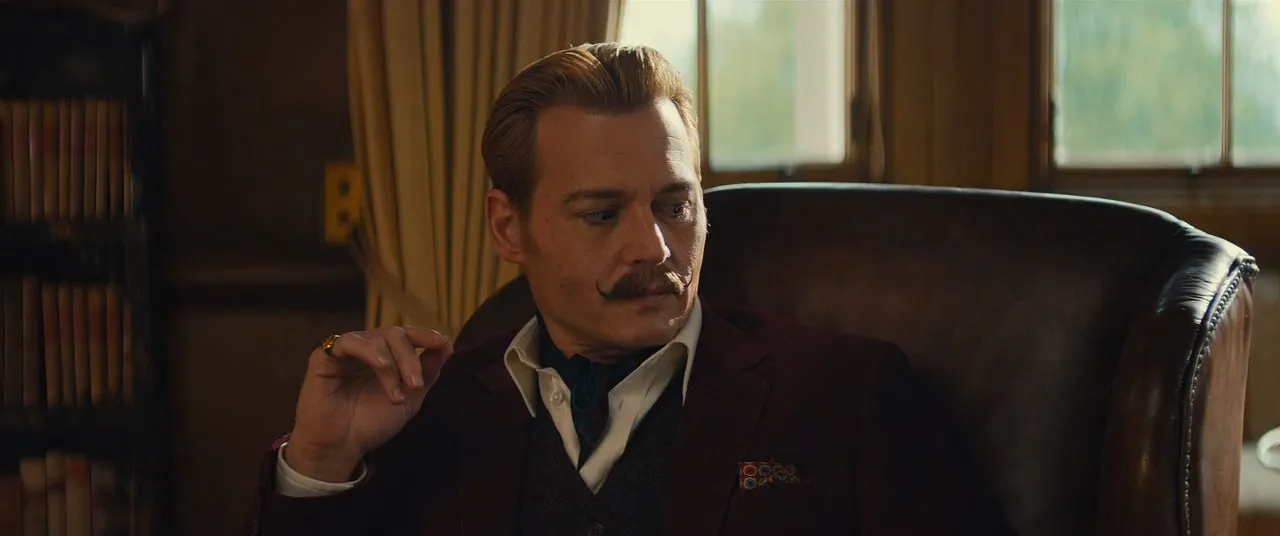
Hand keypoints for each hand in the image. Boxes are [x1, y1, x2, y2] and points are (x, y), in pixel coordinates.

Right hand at [285, 326, 452, 481]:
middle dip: (411, 358)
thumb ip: (427, 371)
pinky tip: (381, 366)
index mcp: (386, 356)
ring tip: (397, 395)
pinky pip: (348, 341)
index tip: (442, 342)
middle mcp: (367, 349)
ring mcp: (346, 351)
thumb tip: (447, 344)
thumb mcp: (410, 398)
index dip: (426, 335)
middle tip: (416, 385)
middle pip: (396, 334)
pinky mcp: (324, 356)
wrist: (341, 447)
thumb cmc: (372, 424)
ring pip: (377, 337)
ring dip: (394, 363)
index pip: (408, 335)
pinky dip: (369, 351)